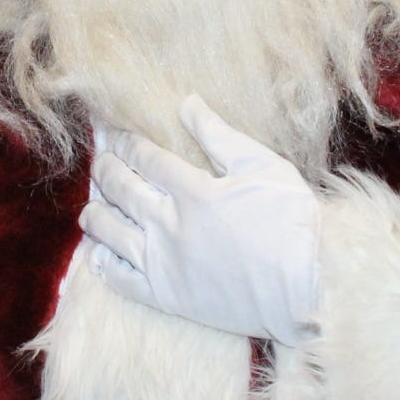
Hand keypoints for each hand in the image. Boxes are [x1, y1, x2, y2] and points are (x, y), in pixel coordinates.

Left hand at [79, 95, 323, 343]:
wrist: (308, 287)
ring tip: (92, 206)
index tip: (113, 133)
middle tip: (99, 160)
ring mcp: (164, 263)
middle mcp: (168, 224)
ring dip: (95, 214)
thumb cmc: (292, 222)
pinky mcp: (167, 296)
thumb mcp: (263, 166)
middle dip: (105, 169)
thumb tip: (187, 103)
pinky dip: (103, 263)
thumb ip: (219, 135)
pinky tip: (96, 254)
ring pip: (110, 232)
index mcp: (191, 190)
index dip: (124, 141)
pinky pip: (120, 279)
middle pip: (120, 189)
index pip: (143, 158)